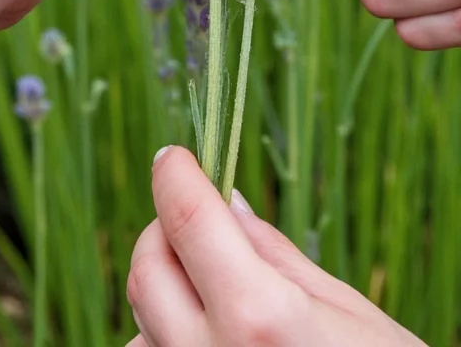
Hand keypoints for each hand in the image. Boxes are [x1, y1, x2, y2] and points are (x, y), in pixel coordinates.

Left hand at [126, 146, 421, 346]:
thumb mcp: (345, 311)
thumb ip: (271, 254)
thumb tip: (226, 201)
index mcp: (259, 316)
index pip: (188, 220)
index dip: (175, 178)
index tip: (173, 158)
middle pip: (149, 268)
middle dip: (165, 232)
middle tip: (197, 219)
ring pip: (142, 316)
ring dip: (165, 285)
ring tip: (212, 282)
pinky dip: (163, 333)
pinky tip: (205, 330)